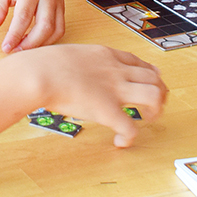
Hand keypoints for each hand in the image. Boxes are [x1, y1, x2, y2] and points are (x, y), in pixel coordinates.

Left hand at [0, 0, 64, 52]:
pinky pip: (60, 27)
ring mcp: (57, 1)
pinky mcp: (61, 5)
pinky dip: (50, 38)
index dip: (14, 36)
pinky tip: (37, 41)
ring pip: (56, 30)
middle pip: (44, 27)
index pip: (23, 19)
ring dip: (41, 44)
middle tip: (15, 51)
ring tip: (24, 47)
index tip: (6, 47)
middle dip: (30, 44)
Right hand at [26, 44, 167, 147]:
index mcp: (104, 54)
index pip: (138, 61)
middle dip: (159, 92)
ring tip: (147, 119)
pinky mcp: (108, 111)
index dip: (148, 74)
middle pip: (153, 77)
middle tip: (154, 105)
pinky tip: (120, 142)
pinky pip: (131, 128)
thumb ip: (80, 62)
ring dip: (155, 110)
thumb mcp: (67, 54)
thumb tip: (72, 70)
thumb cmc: (42, 64)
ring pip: (154, 96)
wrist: (37, 73)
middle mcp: (115, 69)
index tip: (148, 83)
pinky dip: (129, 138)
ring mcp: (114, 89)